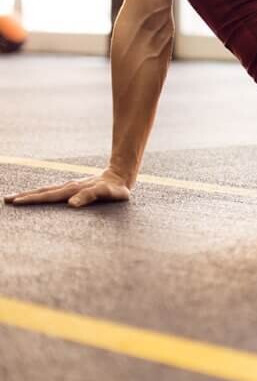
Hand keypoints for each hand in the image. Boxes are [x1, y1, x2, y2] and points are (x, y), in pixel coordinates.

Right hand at [3, 169, 131, 207]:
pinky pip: (53, 192)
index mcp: (73, 190)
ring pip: (46, 191)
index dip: (33, 199)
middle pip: (43, 192)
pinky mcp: (74, 189)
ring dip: (31, 194)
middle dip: (25, 196)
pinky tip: (37, 197)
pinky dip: (41, 194)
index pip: (48, 196)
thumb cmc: (116, 188)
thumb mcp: (107, 193)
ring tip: (15, 198)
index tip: (17, 202)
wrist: (121, 175)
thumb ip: (90, 197)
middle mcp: (69, 187)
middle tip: (7, 200)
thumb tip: (71, 205)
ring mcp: (70, 187)